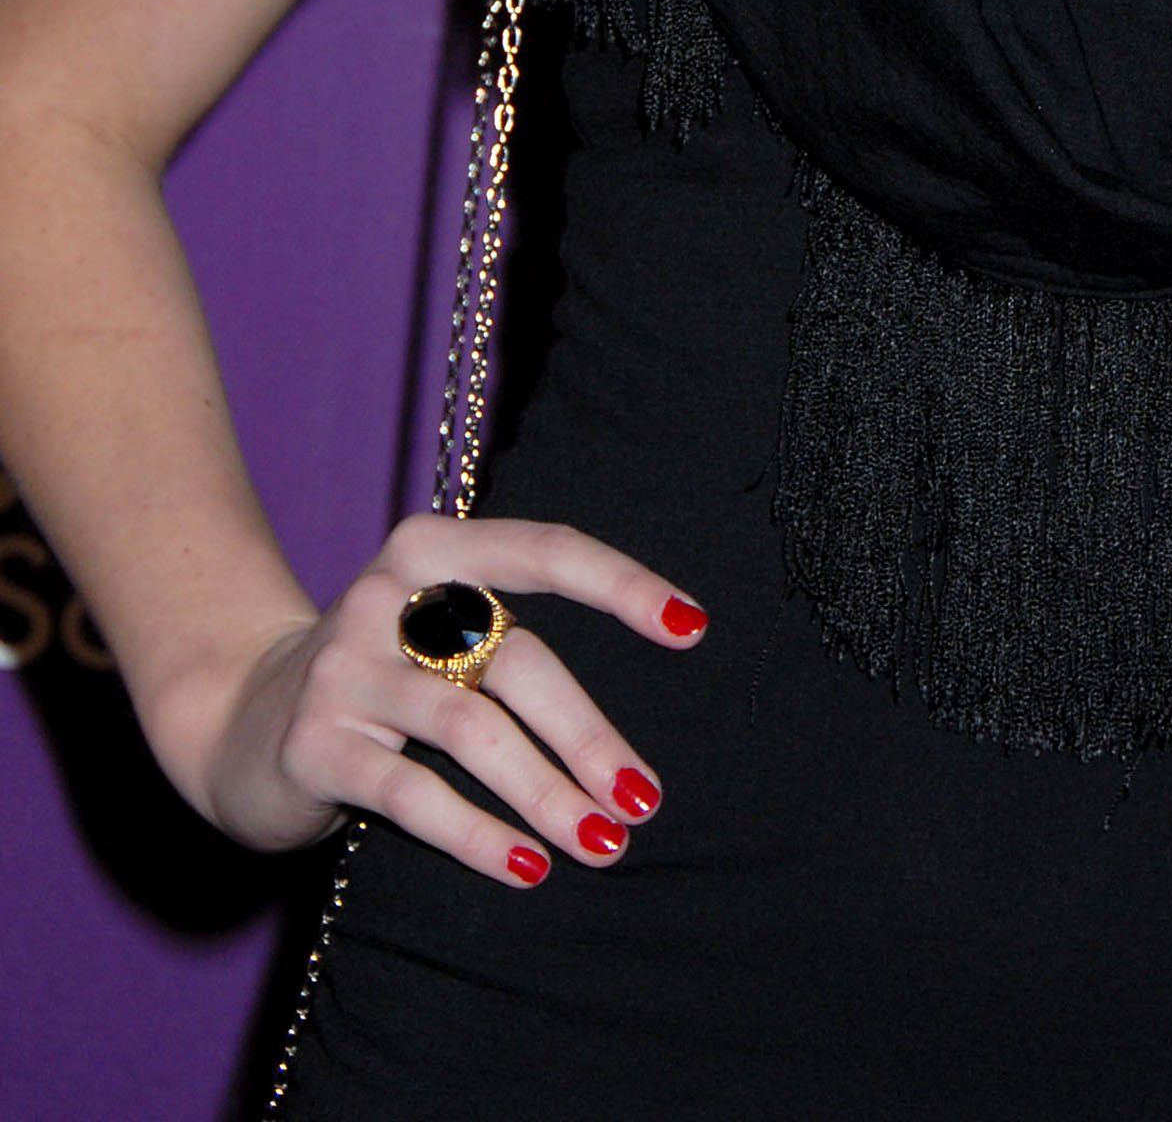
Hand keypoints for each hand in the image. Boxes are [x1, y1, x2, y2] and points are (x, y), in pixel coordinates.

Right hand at [152, 513, 708, 887]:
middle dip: (588, 734)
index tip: (692, 629)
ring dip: (545, 791)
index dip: (622, 585)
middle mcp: (387, 594)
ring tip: (601, 841)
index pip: (545, 551)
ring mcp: (343, 666)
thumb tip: (626, 740)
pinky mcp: (312, 743)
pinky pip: (410, 791)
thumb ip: (512, 645)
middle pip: (516, 657)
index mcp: (433, 549)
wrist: (236, 719)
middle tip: (643, 797)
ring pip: (469, 728)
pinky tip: (525, 865)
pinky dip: (475, 833)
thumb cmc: (380, 678)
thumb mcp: (438, 634)